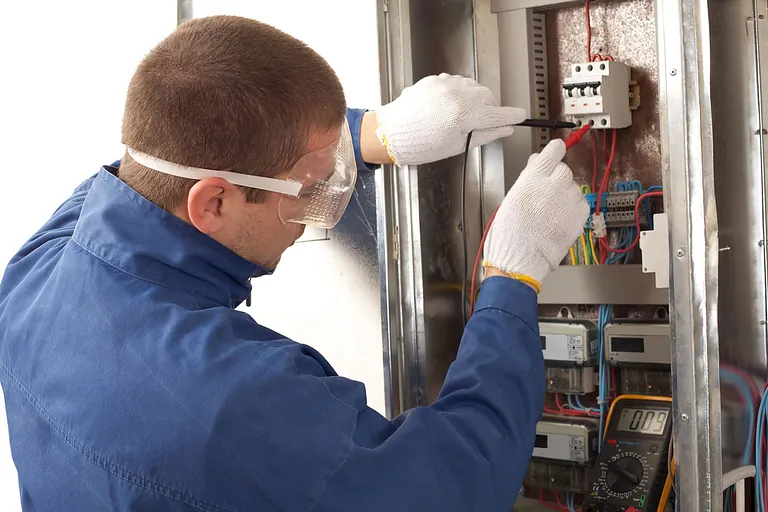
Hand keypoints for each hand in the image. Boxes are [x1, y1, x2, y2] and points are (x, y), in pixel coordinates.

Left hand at [374, 74, 525, 165]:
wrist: (391, 134)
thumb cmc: (419, 145)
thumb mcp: (456, 146)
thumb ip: (484, 134)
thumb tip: (504, 129)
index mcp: (463, 115)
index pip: (497, 114)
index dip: (511, 116)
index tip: (520, 116)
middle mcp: (456, 95)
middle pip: (488, 97)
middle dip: (490, 109)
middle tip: (485, 123)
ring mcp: (445, 84)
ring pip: (473, 87)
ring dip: (475, 100)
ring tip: (464, 117)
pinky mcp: (436, 80)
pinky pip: (457, 84)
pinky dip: (460, 94)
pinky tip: (451, 108)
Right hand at [483, 139, 589, 288]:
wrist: (521, 257)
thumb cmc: (510, 232)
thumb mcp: (512, 196)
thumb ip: (528, 177)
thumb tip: (537, 164)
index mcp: (535, 177)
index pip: (554, 150)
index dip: (554, 151)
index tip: (556, 151)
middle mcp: (555, 184)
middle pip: (564, 170)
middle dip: (556, 179)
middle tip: (544, 195)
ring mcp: (570, 199)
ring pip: (573, 187)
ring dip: (564, 195)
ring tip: (549, 213)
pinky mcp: (580, 215)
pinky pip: (580, 203)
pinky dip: (572, 208)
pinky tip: (558, 219)